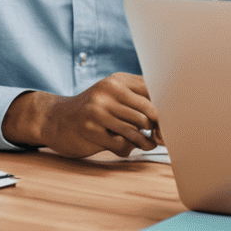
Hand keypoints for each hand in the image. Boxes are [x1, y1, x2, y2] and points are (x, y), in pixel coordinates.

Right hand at [2, 72, 161, 159]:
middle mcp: (108, 91)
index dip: (166, 109)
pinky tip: (128, 147)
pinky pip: (120, 144)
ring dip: (145, 142)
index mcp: (118, 81)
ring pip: (136, 130)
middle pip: (147, 113)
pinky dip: (128, 149)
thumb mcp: (112, 95)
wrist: (56, 119)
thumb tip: (168, 114)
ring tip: (148, 144)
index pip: (152, 92)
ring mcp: (97, 110)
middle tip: (162, 138)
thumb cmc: (93, 109)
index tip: (174, 121)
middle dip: (159, 129)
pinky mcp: (89, 129)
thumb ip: (137, 98)